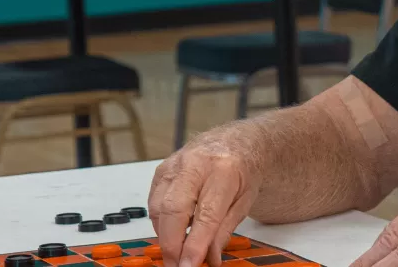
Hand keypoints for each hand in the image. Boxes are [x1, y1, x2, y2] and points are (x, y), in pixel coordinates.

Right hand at [147, 136, 260, 266]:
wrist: (234, 142)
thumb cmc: (242, 172)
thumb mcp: (244, 203)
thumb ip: (224, 231)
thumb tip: (208, 259)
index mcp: (224, 171)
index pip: (206, 216)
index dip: (195, 245)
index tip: (188, 266)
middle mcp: (195, 164)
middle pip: (174, 210)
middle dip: (171, 244)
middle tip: (175, 265)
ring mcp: (174, 164)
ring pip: (159, 207)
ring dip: (164, 235)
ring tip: (176, 251)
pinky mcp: (161, 169)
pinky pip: (154, 201)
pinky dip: (160, 222)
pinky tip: (172, 231)